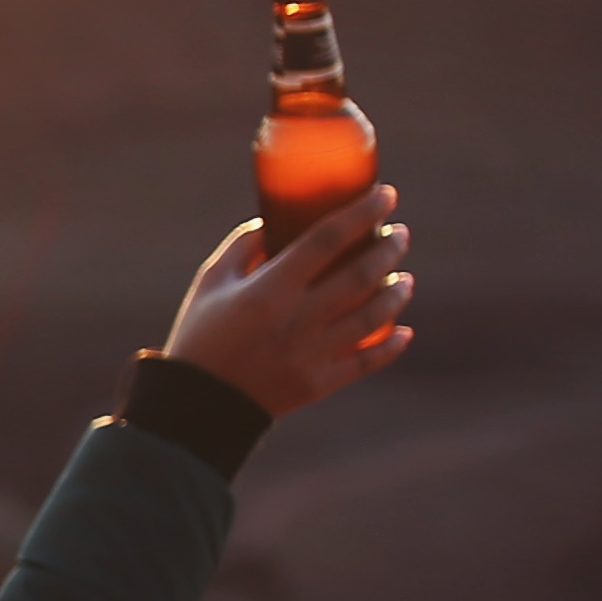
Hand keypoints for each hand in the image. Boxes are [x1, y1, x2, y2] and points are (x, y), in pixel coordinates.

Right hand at [162, 186, 413, 416]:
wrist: (196, 405)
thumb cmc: (200, 334)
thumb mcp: (210, 282)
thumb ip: (243, 247)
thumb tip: (274, 222)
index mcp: (268, 290)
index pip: (326, 239)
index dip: (361, 212)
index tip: (386, 195)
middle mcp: (295, 319)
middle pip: (360, 275)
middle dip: (389, 249)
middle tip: (400, 235)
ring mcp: (310, 353)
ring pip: (372, 317)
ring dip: (396, 293)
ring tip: (404, 279)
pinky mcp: (318, 383)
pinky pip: (366, 362)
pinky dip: (391, 347)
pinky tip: (404, 332)